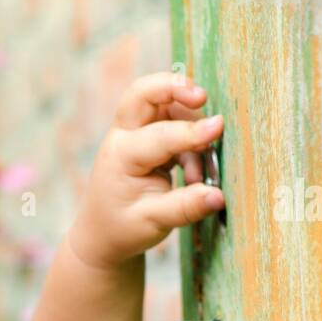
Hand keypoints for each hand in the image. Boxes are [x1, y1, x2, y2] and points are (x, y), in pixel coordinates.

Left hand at [70, 72, 224, 270]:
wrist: (103, 233)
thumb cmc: (124, 227)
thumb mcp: (153, 223)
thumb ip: (185, 207)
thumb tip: (218, 196)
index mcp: (121, 157)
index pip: (159, 136)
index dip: (191, 132)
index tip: (218, 127)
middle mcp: (124, 137)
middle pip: (143, 92)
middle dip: (174, 86)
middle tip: (202, 96)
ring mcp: (134, 133)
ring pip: (163, 103)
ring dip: (190, 121)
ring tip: (196, 170)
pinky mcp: (147, 136)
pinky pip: (172, 120)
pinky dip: (190, 137)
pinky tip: (193, 173)